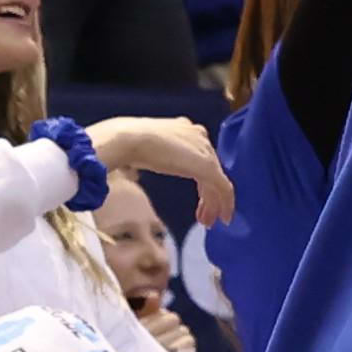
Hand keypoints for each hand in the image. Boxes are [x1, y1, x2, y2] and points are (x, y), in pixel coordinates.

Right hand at [85, 117, 232, 226]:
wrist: (130, 139)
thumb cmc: (126, 142)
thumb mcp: (143, 147)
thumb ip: (151, 155)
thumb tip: (137, 168)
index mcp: (184, 129)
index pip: (198, 156)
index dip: (199, 179)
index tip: (196, 197)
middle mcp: (199, 137)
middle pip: (210, 169)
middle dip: (208, 195)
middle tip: (203, 216)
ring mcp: (205, 151)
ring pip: (217, 181)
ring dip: (214, 204)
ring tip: (207, 222)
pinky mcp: (208, 166)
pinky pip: (223, 188)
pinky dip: (225, 204)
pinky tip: (222, 219)